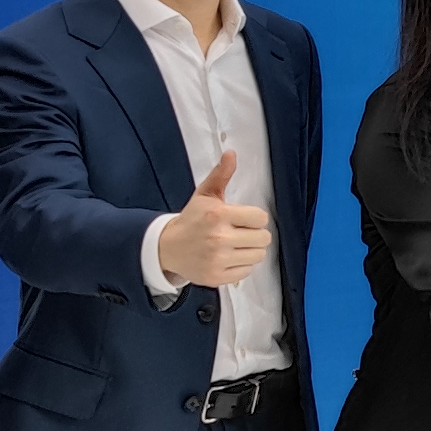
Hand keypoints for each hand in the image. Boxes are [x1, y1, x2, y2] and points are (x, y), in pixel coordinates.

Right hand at [155, 149, 272, 287]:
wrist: (167, 247)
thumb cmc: (192, 219)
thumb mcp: (205, 195)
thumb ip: (221, 175)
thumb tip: (231, 153)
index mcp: (218, 215)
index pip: (260, 218)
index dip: (255, 218)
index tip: (244, 218)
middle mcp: (219, 238)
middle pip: (264, 238)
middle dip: (255, 234)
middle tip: (240, 232)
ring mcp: (218, 259)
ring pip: (258, 256)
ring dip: (250, 250)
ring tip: (235, 245)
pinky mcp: (216, 277)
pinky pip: (247, 272)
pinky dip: (241, 266)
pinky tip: (228, 257)